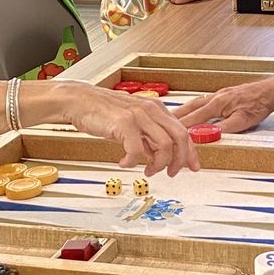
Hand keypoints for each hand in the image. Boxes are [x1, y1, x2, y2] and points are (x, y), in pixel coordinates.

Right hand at [62, 83, 199, 176]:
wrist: (79, 101)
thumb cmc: (104, 112)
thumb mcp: (133, 124)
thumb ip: (148, 138)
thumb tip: (158, 157)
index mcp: (156, 109)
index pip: (183, 131)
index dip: (191, 152)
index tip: (193, 167)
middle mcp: (151, 110)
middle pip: (179, 137)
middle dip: (179, 160)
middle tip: (170, 173)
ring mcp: (138, 115)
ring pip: (164, 144)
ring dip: (158, 164)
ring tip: (147, 171)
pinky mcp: (124, 122)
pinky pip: (136, 150)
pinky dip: (133, 162)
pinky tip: (124, 163)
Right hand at [173, 75, 273, 132]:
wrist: (270, 91)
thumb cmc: (259, 104)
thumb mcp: (243, 121)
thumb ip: (224, 128)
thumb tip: (208, 135)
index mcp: (217, 104)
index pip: (193, 118)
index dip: (180, 127)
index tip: (169, 134)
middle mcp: (215, 98)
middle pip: (189, 109)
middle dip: (174, 117)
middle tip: (161, 124)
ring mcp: (218, 95)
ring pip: (195, 104)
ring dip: (182, 112)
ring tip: (171, 118)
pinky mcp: (223, 95)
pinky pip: (202, 102)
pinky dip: (193, 108)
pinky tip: (192, 111)